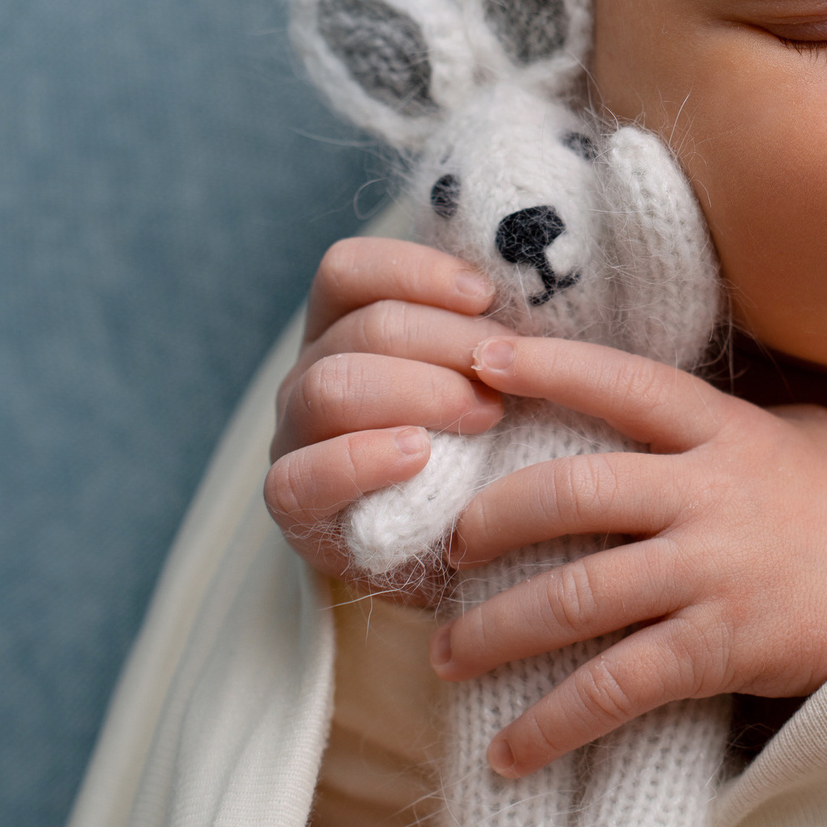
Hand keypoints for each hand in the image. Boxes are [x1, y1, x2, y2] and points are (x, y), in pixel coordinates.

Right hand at [263, 237, 517, 583]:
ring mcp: (293, 438)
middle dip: (446, 344)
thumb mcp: (489, 382)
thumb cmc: (484, 450)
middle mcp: (308, 374)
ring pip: (330, 386)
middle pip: (361, 328)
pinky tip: (417, 456)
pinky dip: (360, 459)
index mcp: (345, 329)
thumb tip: (534, 284)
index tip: (486, 296)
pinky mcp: (293, 507)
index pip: (348, 271)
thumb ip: (491, 336)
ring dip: (418, 392)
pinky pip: (300, 475)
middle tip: (505, 379)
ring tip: (482, 416)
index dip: (415, 271)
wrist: (465, 556)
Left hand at [431, 335, 826, 777]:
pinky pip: (616, 686)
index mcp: (724, 431)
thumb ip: (723, 416)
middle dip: (491, 522)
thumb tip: (646, 399)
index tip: (479, 361)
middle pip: (573, 493)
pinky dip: (552, 722)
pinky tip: (509, 749)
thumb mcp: (799, 433)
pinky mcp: (720, 648)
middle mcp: (711, 494)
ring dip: (496, 630)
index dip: (549, 366)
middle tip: (450, 550)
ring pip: (577, 596)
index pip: (624, 384)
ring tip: (450, 653)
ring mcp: (714, 572)